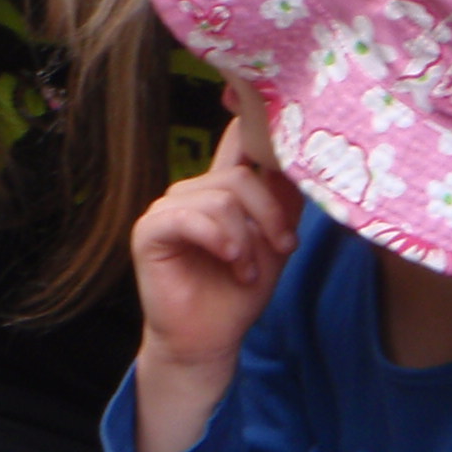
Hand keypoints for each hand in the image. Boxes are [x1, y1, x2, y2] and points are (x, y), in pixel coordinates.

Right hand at [133, 118, 300, 373]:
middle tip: (282, 248)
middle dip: (270, 215)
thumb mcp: (275, 243)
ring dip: (244, 239)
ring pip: (219, 199)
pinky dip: (217, 239)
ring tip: (246, 270)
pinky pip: (187, 218)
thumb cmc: (238, 293)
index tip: (276, 112)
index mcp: (220, 190)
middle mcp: (191, 192)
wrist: (210, 338)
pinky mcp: (149, 231)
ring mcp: (167, 209)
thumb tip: (302, 162)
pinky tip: (228, 260)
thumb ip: (284, 203)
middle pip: (240, 176)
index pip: (236, 141)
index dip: (253, 123)